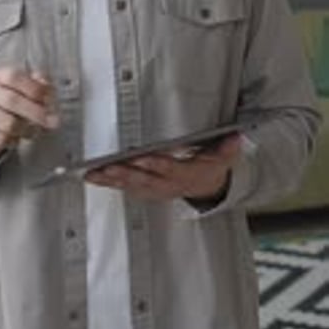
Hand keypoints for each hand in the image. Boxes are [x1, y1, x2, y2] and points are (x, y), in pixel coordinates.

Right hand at [0, 67, 59, 155]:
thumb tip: (49, 92)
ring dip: (27, 129)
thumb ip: (39, 85)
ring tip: (32, 129)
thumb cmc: (7, 100)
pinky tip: (16, 136)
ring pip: (9, 124)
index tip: (48, 100)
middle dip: (36, 113)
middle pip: (12, 101)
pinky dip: (14, 141)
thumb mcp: (21, 87)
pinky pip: (2, 140)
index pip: (14, 77)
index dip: (34, 88)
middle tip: (53, 122)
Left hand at [85, 134, 240, 201]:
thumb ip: (228, 149)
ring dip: (110, 180)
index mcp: (184, 175)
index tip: (143, 158)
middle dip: (124, 174)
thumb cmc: (208, 168)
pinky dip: (108, 184)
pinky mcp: (144, 191)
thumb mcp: (223, 158)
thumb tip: (237, 137)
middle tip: (107, 167)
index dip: (156, 165)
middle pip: (143, 180)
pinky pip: (124, 188)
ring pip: (130, 186)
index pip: (169, 169)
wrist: (206, 188)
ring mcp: (154, 190)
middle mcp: (166, 185)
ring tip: (92, 173)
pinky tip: (94, 177)